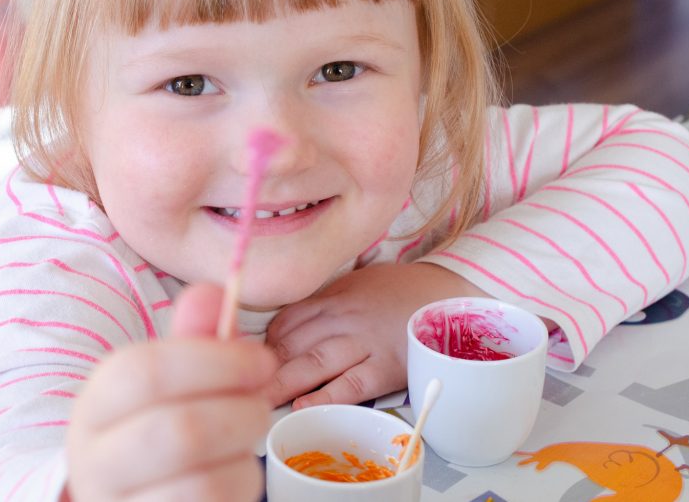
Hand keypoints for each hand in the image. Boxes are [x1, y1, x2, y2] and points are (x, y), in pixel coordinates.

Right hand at [66, 283, 277, 501]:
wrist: (130, 496)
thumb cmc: (155, 430)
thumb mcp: (167, 383)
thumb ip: (193, 340)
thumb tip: (214, 291)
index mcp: (97, 404)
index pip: (146, 372)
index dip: (215, 360)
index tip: (261, 359)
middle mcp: (96, 459)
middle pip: (179, 431)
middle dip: (240, 413)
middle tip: (262, 406)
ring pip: (202, 483)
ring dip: (244, 458)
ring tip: (246, 442)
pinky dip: (239, 490)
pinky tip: (235, 473)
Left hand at [265, 262, 485, 408]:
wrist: (452, 295)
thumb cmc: (401, 292)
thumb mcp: (358, 283)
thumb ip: (324, 302)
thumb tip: (284, 326)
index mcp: (334, 296)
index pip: (287, 319)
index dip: (263, 342)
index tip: (246, 360)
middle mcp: (344, 317)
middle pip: (293, 342)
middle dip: (262, 366)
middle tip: (236, 384)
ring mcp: (365, 343)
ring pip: (314, 362)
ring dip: (282, 382)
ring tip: (257, 398)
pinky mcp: (386, 368)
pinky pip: (350, 385)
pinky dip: (325, 396)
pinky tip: (302, 405)